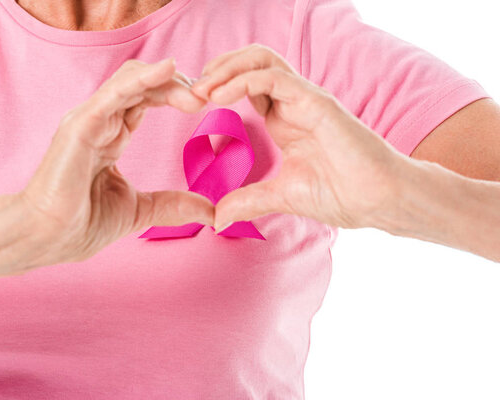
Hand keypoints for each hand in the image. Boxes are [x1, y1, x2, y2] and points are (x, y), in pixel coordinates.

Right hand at [19, 58, 213, 266]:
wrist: (46, 239)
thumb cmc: (81, 223)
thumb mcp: (140, 211)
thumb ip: (173, 206)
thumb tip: (211, 211)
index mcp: (112, 135)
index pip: (148, 99)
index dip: (178, 96)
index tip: (209, 104)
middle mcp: (101, 120)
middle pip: (145, 84)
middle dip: (179, 86)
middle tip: (209, 96)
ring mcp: (89, 119)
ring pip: (132, 80)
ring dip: (168, 80)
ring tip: (198, 92)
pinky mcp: (81, 125)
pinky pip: (114, 93)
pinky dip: (142, 79)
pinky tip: (169, 71)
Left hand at [191, 44, 404, 231]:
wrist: (378, 201)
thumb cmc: (341, 195)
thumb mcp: (281, 197)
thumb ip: (249, 201)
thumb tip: (218, 217)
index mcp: (285, 119)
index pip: (246, 87)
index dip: (218, 88)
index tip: (191, 104)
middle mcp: (293, 103)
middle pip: (251, 63)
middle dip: (217, 69)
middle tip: (190, 89)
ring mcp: (305, 98)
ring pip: (261, 60)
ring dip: (226, 68)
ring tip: (201, 87)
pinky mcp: (316, 101)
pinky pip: (274, 78)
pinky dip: (242, 81)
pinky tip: (219, 96)